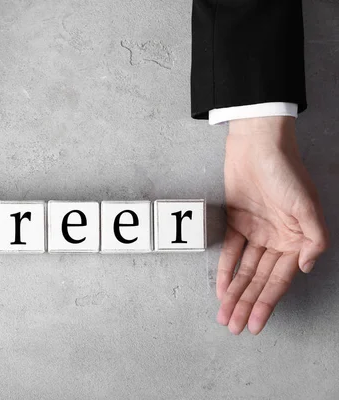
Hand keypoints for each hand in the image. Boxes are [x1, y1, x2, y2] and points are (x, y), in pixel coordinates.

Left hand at [216, 116, 328, 334]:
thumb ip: (313, 239)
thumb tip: (307, 268)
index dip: (266, 303)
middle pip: (259, 280)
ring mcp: (256, 232)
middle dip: (246, 305)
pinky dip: (224, 270)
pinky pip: (230, 252)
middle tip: (234, 326)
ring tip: (225, 316)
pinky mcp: (236, 222)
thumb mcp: (307, 206)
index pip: (279, 280)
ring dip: (234, 293)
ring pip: (243, 270)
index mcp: (297, 240)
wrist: (257, 145)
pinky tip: (220, 290)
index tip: (255, 324)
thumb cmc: (285, 172)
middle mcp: (277, 240)